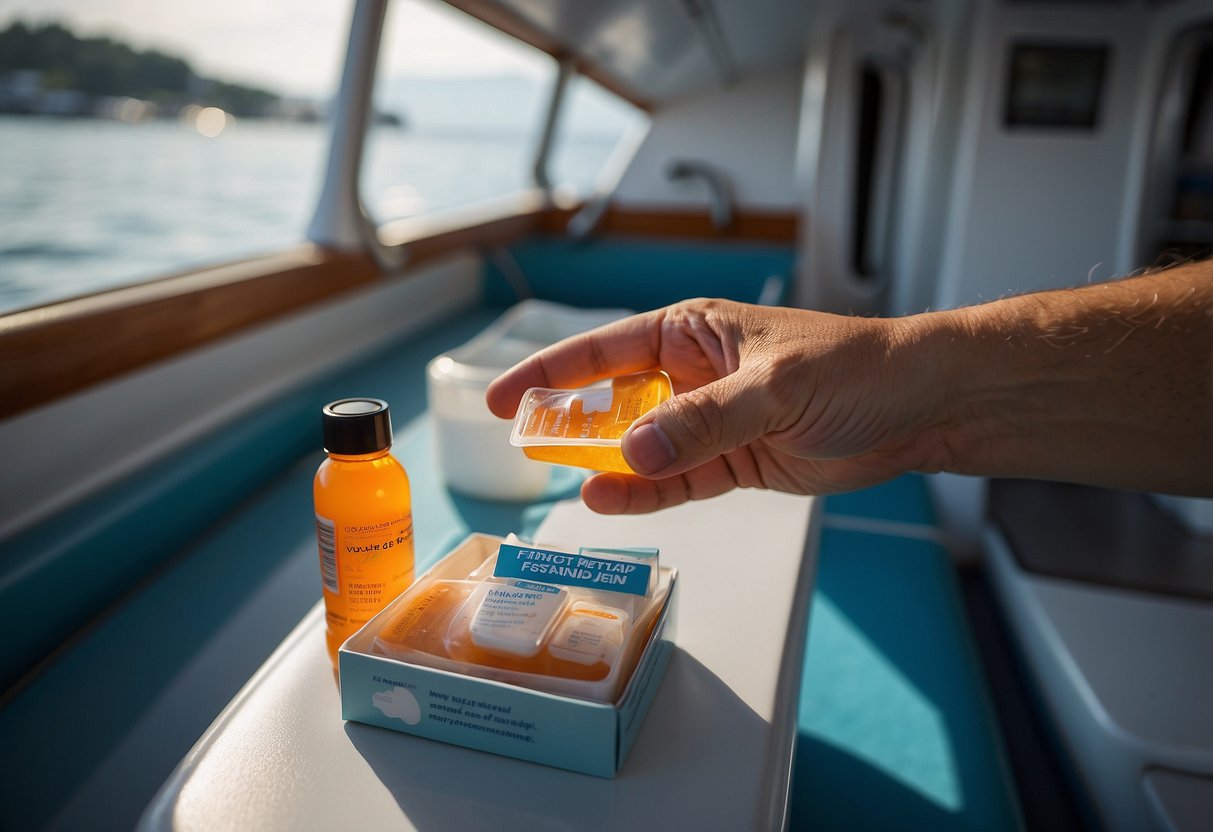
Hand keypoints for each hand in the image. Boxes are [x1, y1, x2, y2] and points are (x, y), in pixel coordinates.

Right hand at [486, 298, 945, 513]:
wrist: (919, 407)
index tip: (501, 399)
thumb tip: (631, 452)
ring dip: (605, 466)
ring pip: (639, 448)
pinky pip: (675, 481)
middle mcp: (692, 375)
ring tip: (567, 485)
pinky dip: (645, 493)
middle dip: (569, 426)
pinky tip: (611, 501)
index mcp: (693, 332)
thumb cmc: (856, 368)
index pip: (604, 349)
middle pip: (612, 402)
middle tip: (527, 451)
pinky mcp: (732, 463)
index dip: (549, 372)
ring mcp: (709, 422)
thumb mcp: (774, 388)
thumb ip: (702, 422)